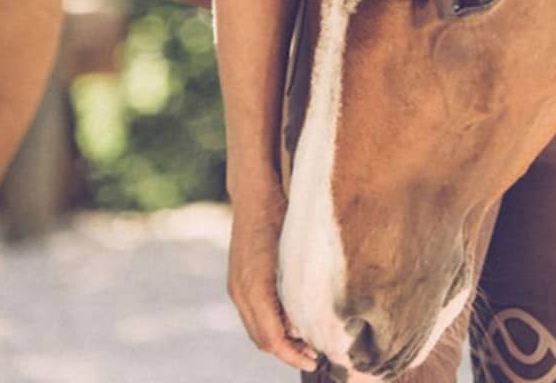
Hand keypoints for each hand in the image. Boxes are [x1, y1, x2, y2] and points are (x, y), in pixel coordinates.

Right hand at [228, 185, 319, 371]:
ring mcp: (237, 288)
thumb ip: (301, 286)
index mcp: (255, 287)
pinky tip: (294, 325)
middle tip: (318, 358)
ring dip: (280, 344)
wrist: (253, 193)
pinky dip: (272, 328)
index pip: (272, 337)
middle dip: (288, 354)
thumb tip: (311, 321)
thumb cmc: (281, 214)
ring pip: (257, 331)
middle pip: (263, 340)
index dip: (293, 355)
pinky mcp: (239, 283)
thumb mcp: (298, 249)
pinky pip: (253, 317)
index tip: (316, 361)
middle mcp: (241, 292)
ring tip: (309, 346)